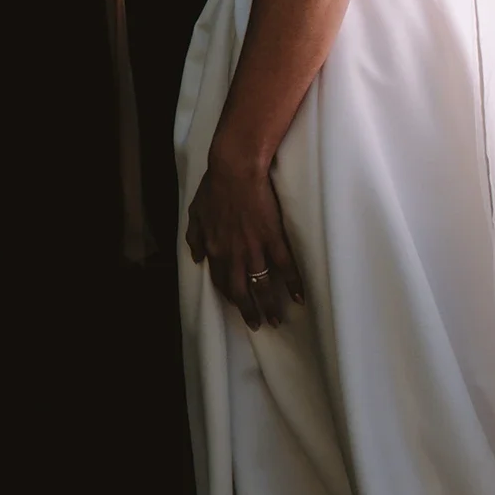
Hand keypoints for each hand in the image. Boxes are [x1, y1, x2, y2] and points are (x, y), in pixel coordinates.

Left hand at [185, 149, 305, 327]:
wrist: (235, 170)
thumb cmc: (215, 187)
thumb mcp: (196, 213)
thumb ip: (194, 238)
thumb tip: (197, 258)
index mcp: (214, 249)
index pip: (222, 281)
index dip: (231, 296)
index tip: (239, 306)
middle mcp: (233, 254)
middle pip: (241, 291)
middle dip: (249, 311)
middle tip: (258, 324)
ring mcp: (254, 248)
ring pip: (262, 285)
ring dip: (269, 305)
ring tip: (276, 320)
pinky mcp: (273, 238)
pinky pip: (285, 266)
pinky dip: (293, 283)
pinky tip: (300, 297)